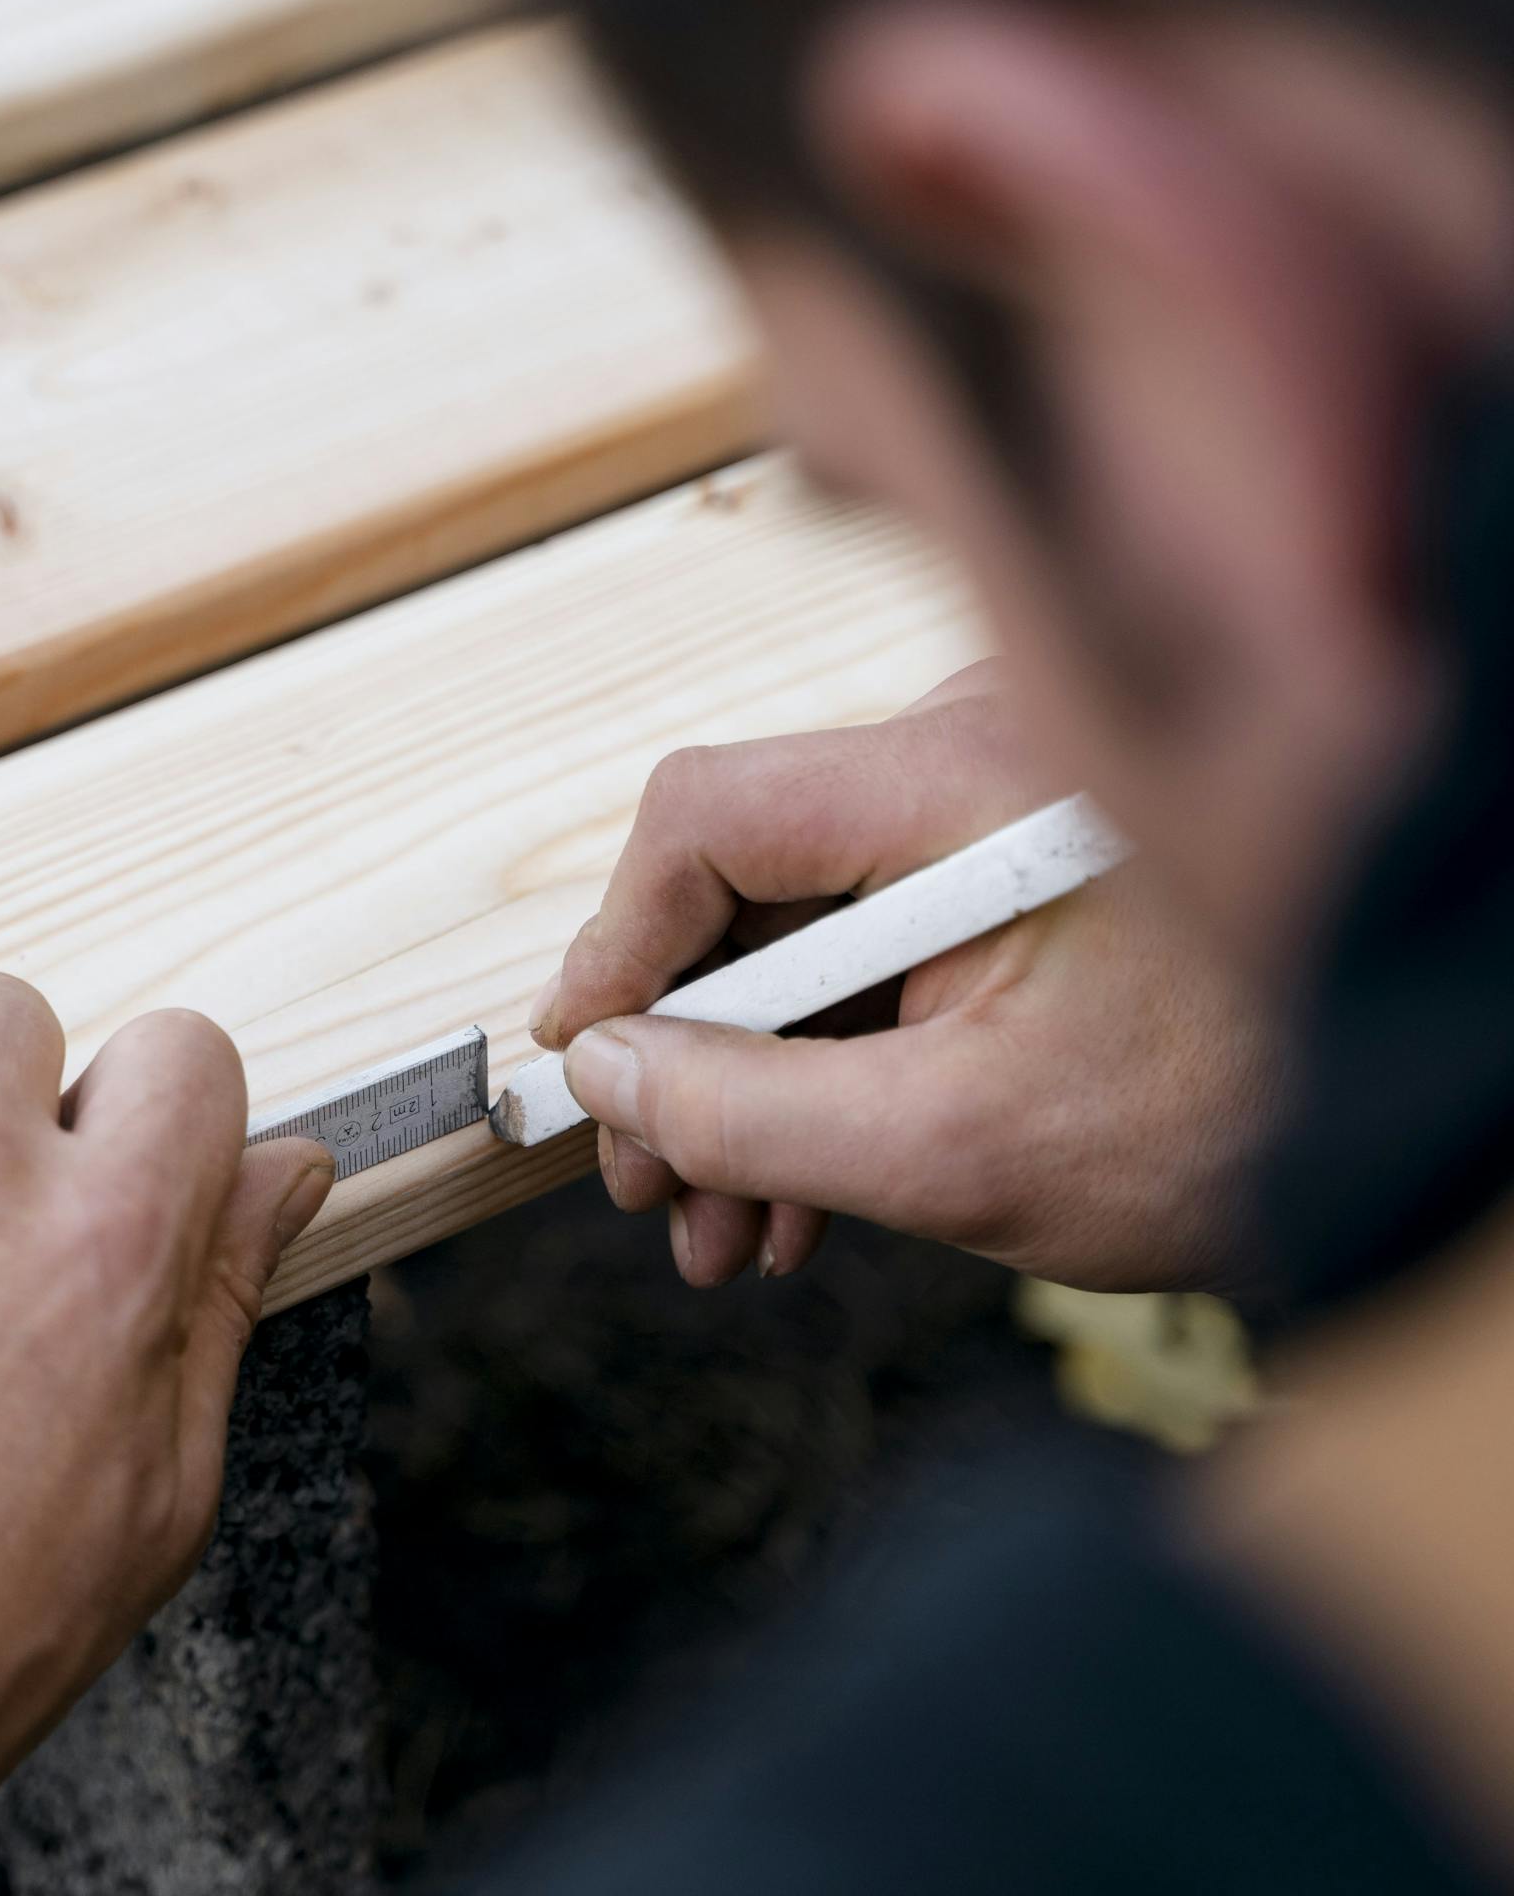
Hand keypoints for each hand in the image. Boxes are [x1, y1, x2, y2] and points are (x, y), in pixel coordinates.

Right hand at [533, 663, 1275, 1292]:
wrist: (1405, 1124)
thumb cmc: (1233, 1121)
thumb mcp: (960, 1148)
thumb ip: (753, 1112)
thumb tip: (608, 1072)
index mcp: (974, 783)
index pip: (712, 816)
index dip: (618, 943)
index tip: (583, 1061)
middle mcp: (978, 758)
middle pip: (746, 885)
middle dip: (686, 1054)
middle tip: (649, 1184)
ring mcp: (998, 816)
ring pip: (805, 937)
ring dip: (750, 1086)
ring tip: (726, 1230)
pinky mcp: (1014, 874)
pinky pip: (875, 954)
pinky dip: (829, 1065)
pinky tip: (798, 1189)